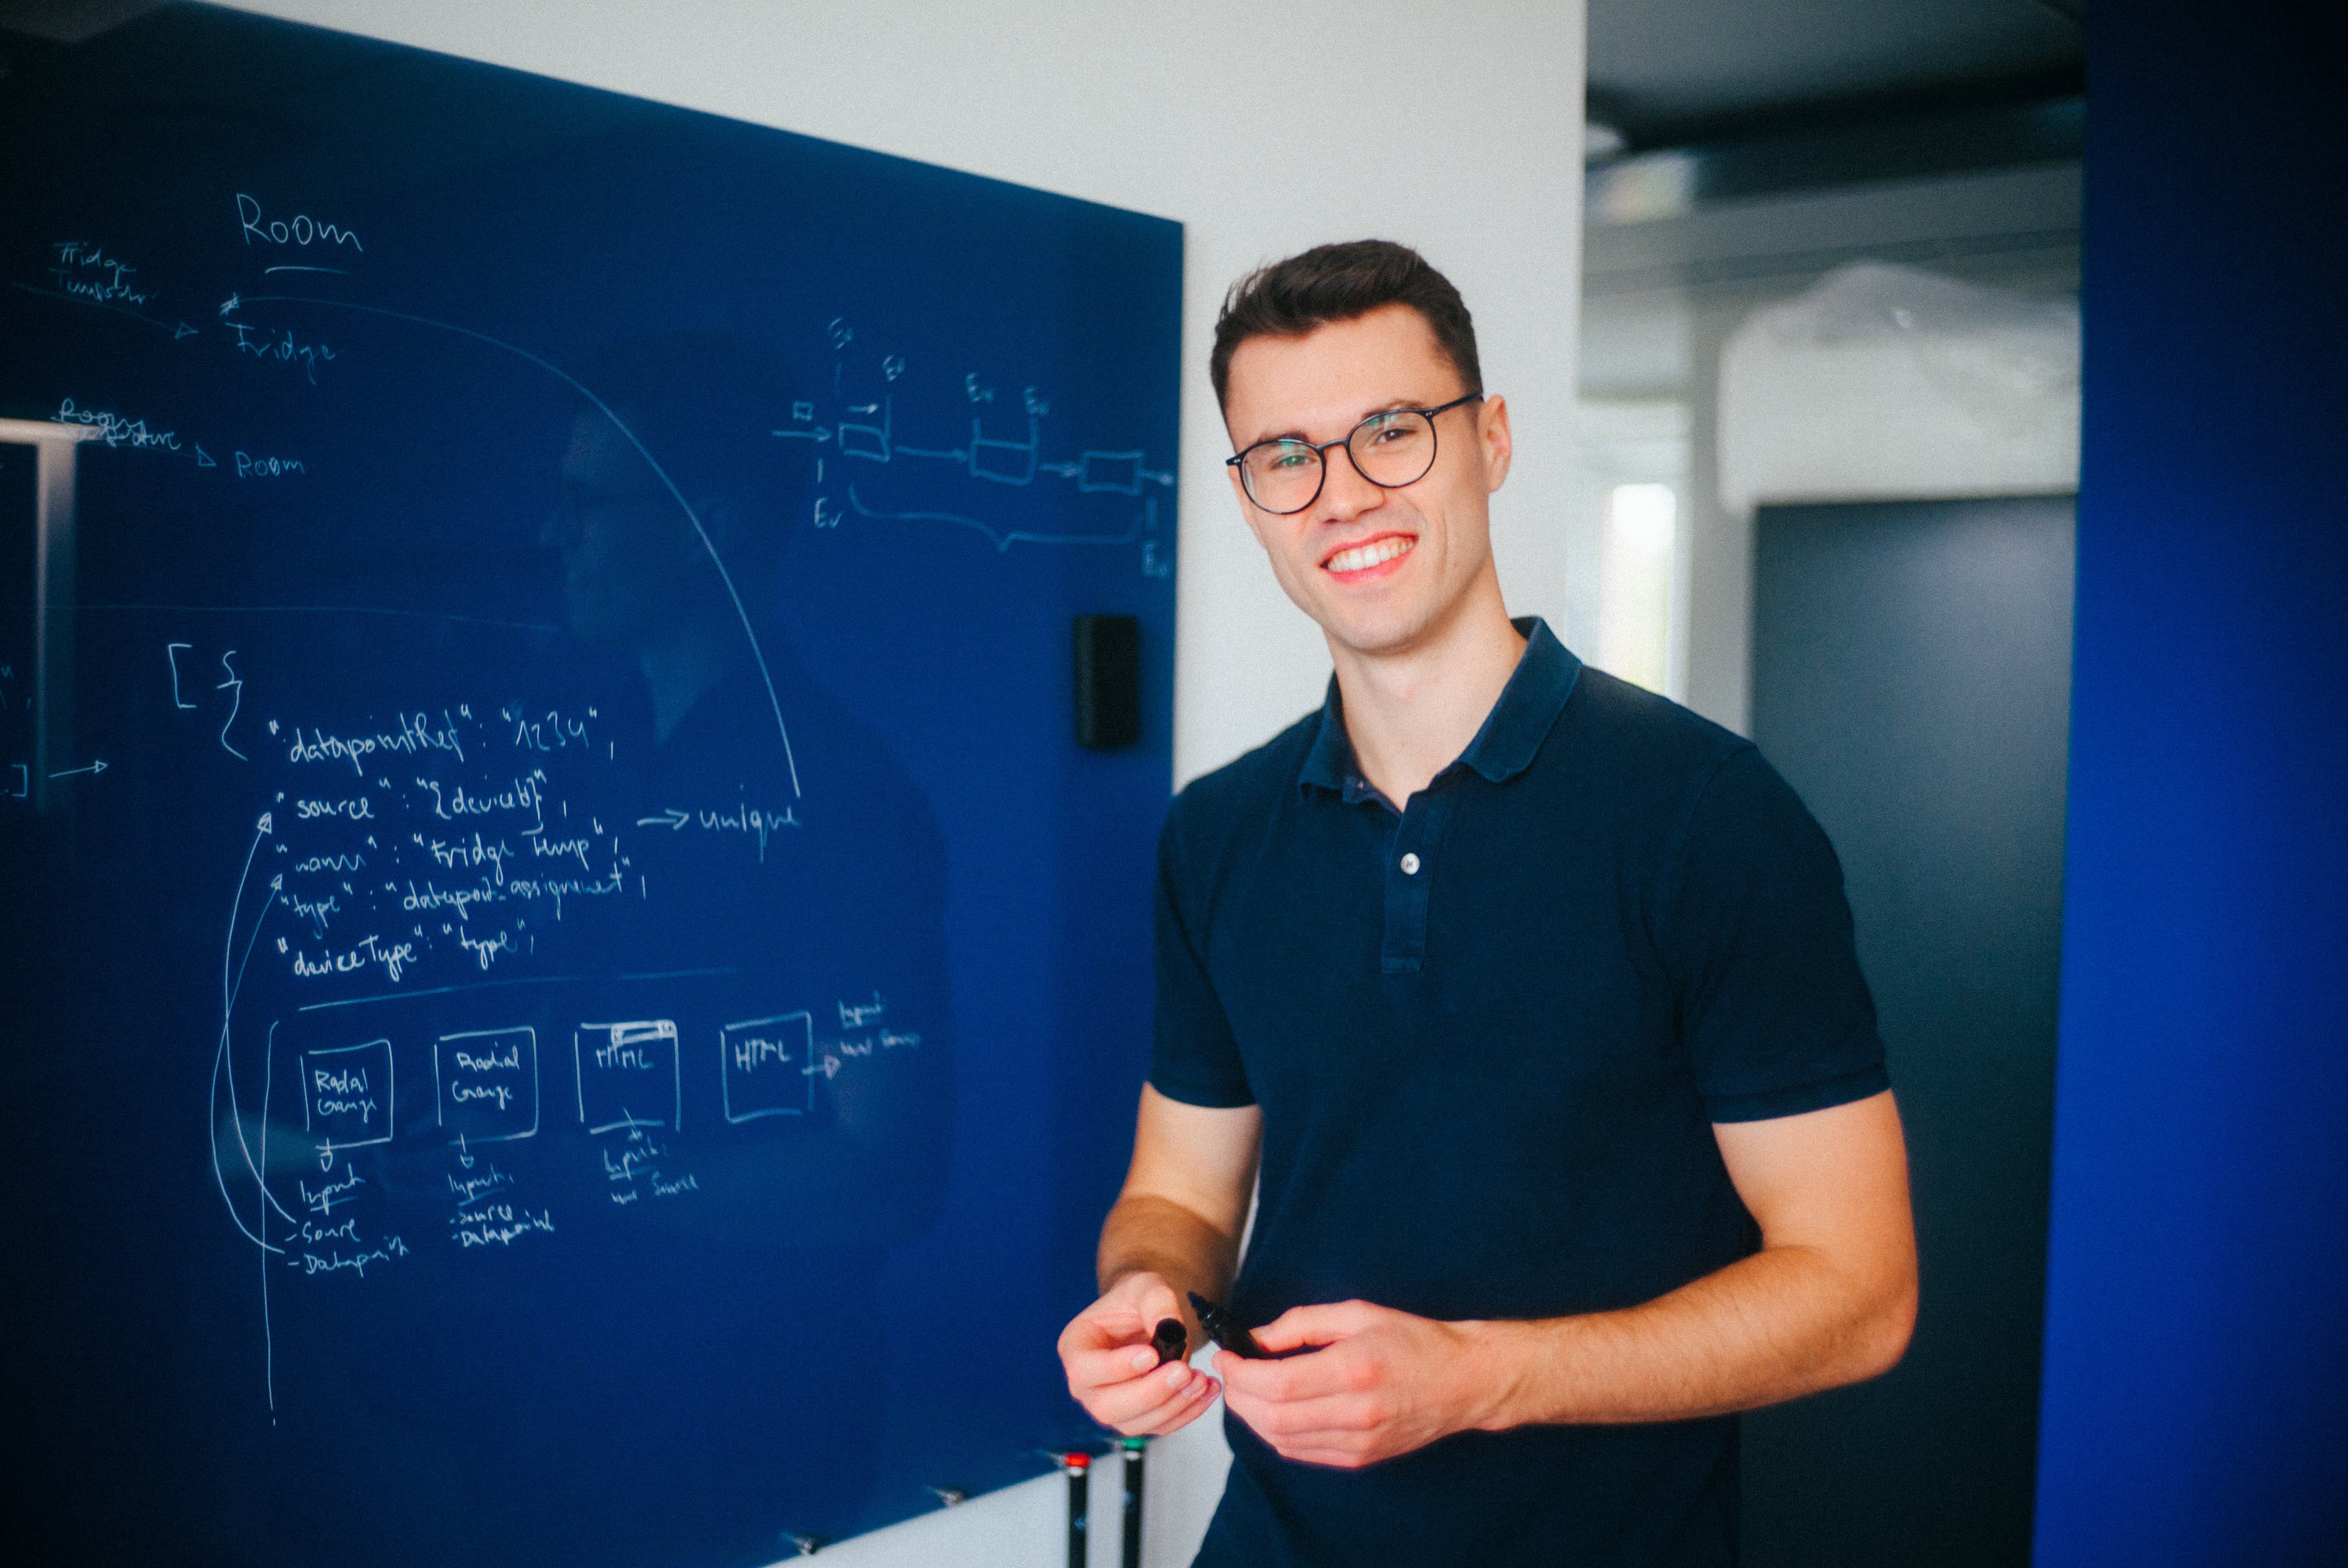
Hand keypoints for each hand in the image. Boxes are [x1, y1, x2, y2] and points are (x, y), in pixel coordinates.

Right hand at [1058, 1271, 1221, 1436]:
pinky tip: (1206, 1391)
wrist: (1144, 1318)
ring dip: (1172, 1406)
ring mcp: (1109, 1405)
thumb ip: (1156, 1302)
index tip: (1151, 1355)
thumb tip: (1171, 1328)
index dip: (1116, 1368)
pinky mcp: (1136, 1417)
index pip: (1085, 1369)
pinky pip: (1157, 1427)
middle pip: (1107, 1406)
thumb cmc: (1135, 1301)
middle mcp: (1086, 1385)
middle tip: (1183, 1371)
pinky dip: (1185, 1413)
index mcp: (1075, 1347)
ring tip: (1201, 1380)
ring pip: (1134, 1424)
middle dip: (1149, 1393)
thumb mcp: (1144, 1286)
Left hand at [1217, 1299, 1492, 1467]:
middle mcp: (1354, 1412)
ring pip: (1281, 1440)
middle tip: (1230, 1374)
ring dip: (1252, 1417)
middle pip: (1272, 1417)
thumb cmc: (1414, 1341)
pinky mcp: (1360, 1457)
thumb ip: (1300, 1324)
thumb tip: (1255, 1338)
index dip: (1241, 1373)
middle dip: (1238, 1396)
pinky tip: (1274, 1410)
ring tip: (1246, 1390)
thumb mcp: (1357, 1314)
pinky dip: (1276, 1433)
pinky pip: (1302, 1452)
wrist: (1462, 1381)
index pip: (1277, 1383)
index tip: (1226, 1356)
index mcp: (1353, 1370)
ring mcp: (1358, 1441)